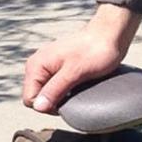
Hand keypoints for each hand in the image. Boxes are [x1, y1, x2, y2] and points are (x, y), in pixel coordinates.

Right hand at [23, 7, 138, 114]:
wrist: (110, 34)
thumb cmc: (95, 50)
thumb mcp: (74, 73)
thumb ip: (54, 89)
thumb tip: (38, 107)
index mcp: (36, 65)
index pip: (30, 99)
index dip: (47, 106)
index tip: (67, 100)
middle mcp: (38, 65)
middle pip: (38, 97)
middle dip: (54, 101)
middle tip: (74, 94)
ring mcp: (48, 65)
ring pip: (48, 93)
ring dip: (61, 96)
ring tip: (78, 88)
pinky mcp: (59, 67)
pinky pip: (56, 86)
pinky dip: (66, 90)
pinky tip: (78, 85)